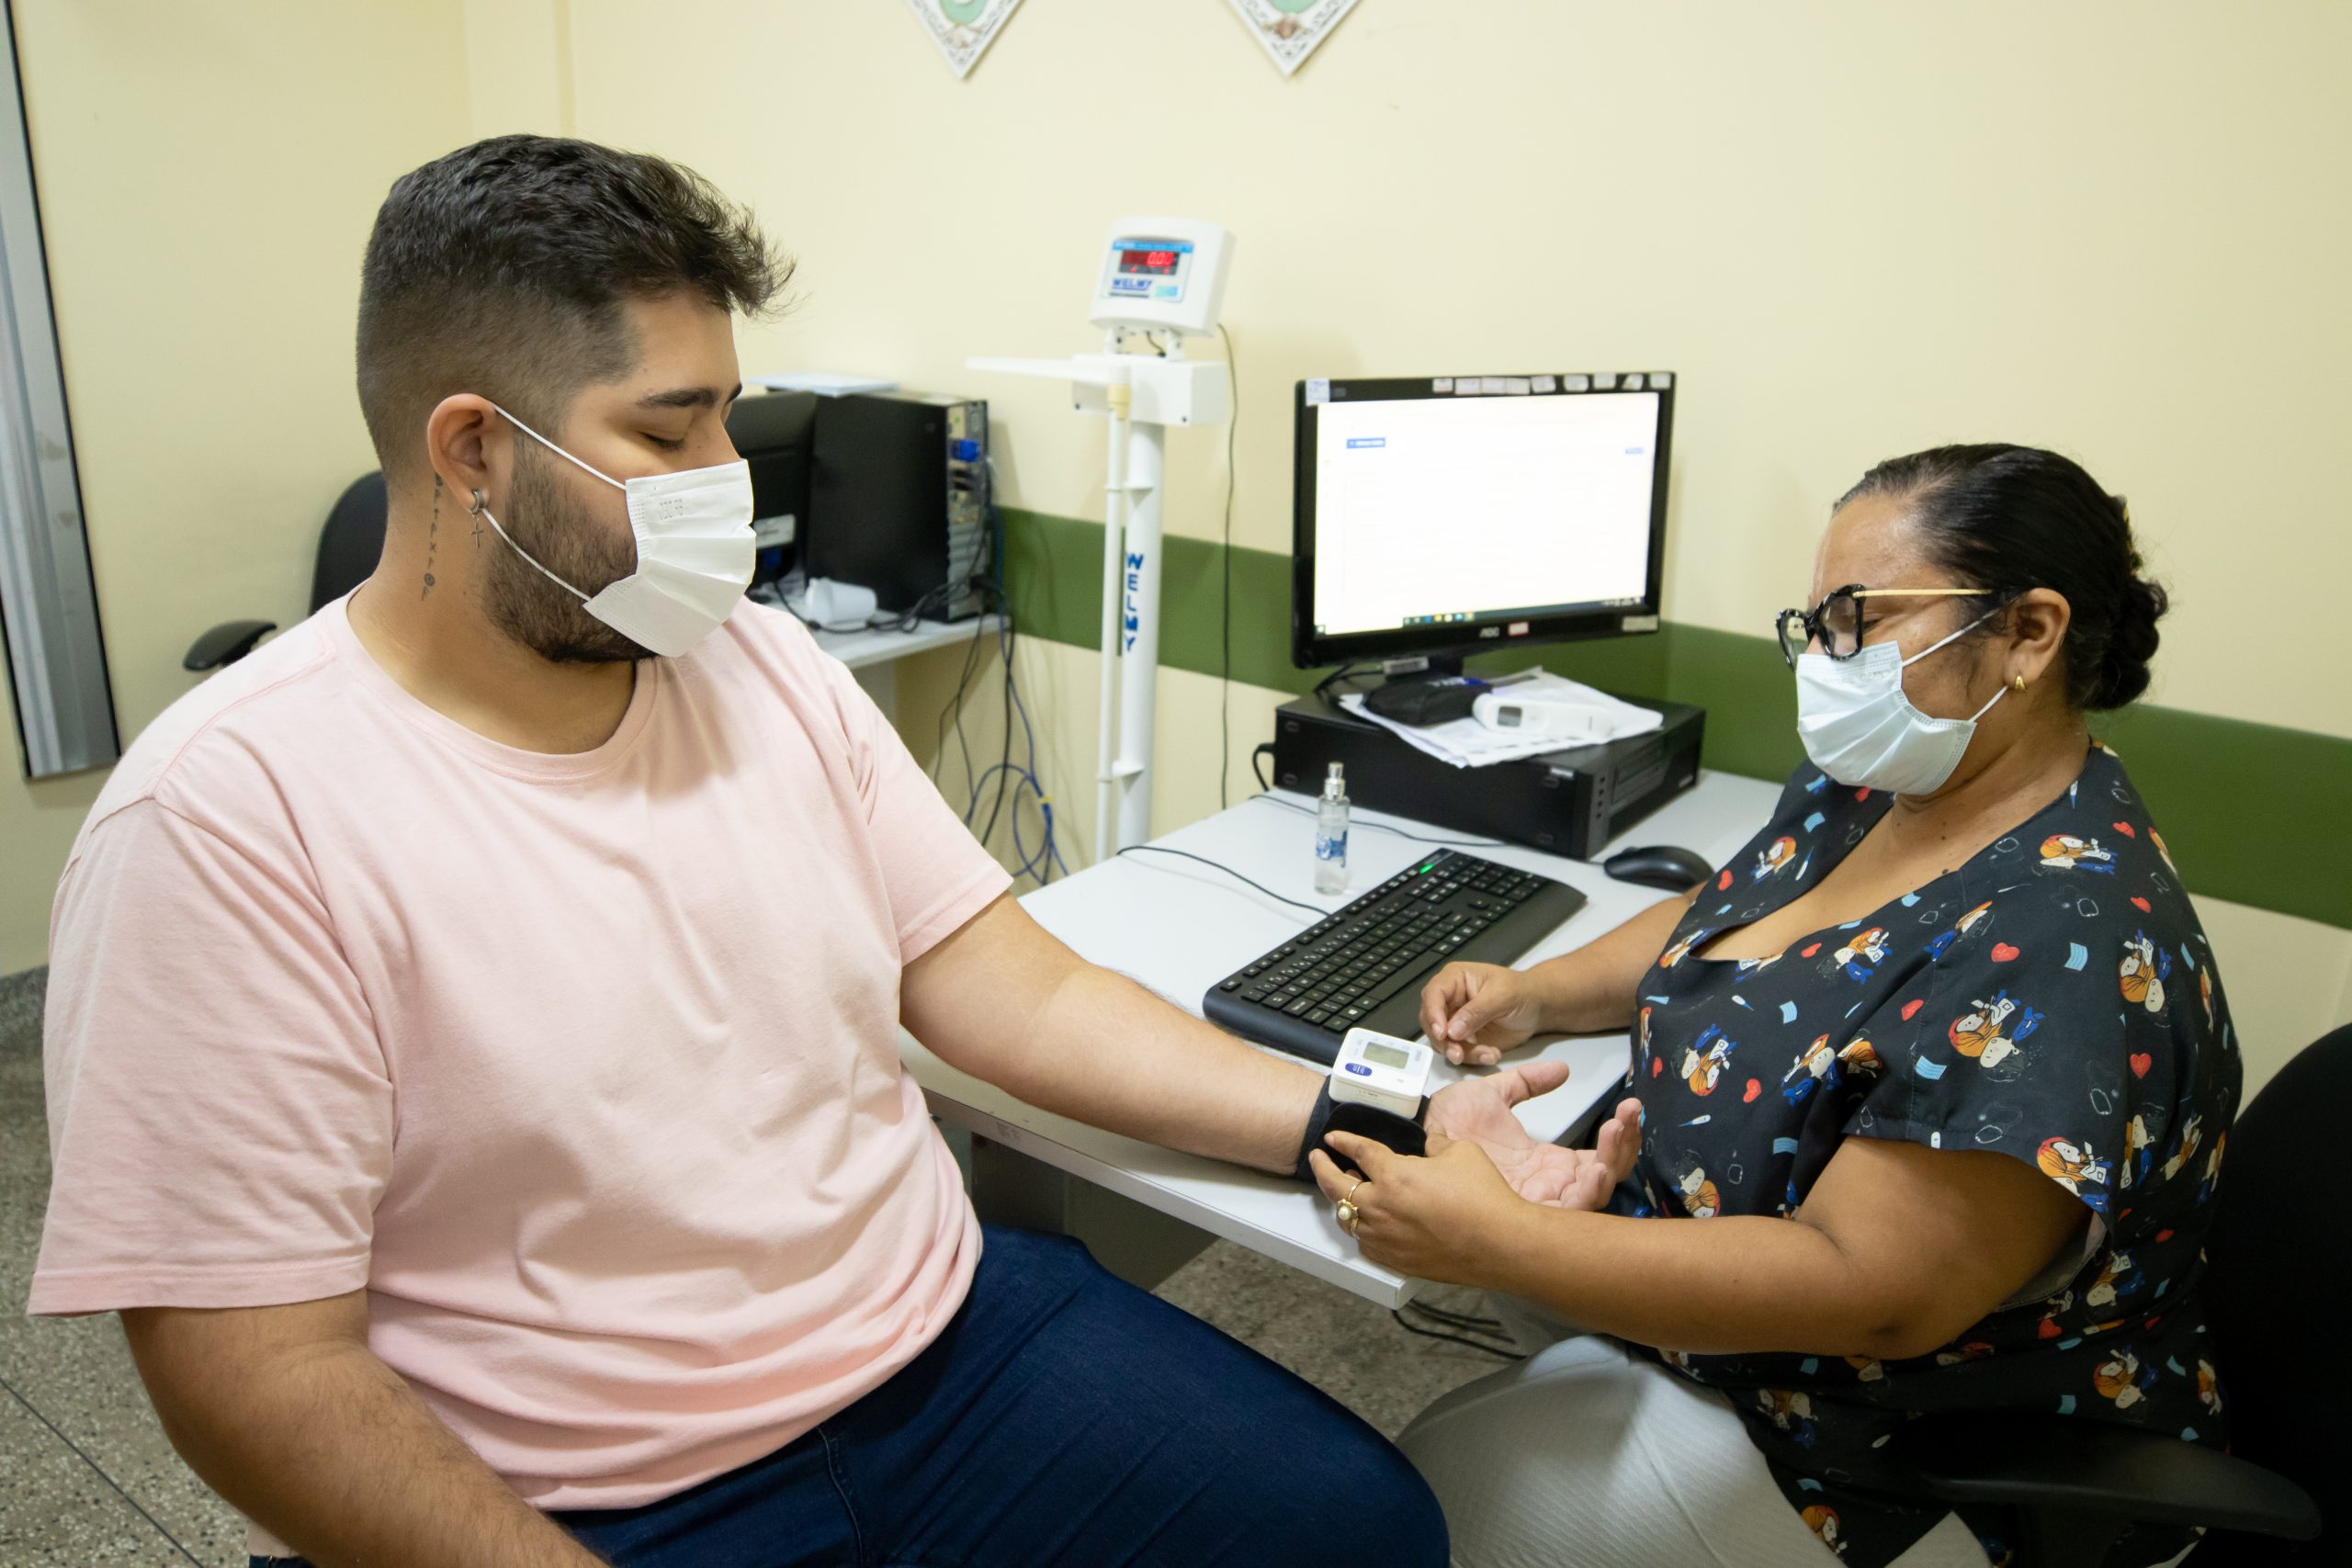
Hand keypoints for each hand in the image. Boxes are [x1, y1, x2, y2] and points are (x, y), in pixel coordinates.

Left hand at [1310, 1132, 1520, 1283]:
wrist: (1500, 1243)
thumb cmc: (1483, 1198)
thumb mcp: (1460, 1152)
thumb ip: (1436, 1144)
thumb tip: (1430, 1143)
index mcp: (1393, 1175)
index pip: (1359, 1151)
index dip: (1344, 1141)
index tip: (1334, 1138)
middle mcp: (1380, 1207)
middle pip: (1337, 1186)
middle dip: (1322, 1169)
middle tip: (1318, 1159)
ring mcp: (1385, 1237)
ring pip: (1348, 1218)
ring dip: (1344, 1201)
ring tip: (1347, 1191)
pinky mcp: (1395, 1260)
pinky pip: (1365, 1243)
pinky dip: (1362, 1229)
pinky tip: (1369, 1223)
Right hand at [1419, 962, 1547, 1063]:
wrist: (1536, 1008)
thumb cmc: (1521, 992)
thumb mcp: (1502, 996)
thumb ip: (1477, 1011)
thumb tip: (1452, 1030)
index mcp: (1454, 979)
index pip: (1433, 995)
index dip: (1433, 1014)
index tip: (1442, 1033)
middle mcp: (1449, 1000)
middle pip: (1430, 1021)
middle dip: (1442, 1040)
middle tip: (1457, 1053)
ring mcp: (1455, 1021)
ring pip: (1442, 1041)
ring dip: (1458, 1052)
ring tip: (1484, 1055)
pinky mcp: (1463, 1039)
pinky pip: (1459, 1052)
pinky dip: (1472, 1058)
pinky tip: (1491, 1054)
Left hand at [1426, 1068, 1643, 1210]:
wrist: (1417, 1142)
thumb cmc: (1450, 1129)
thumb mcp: (1494, 1096)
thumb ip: (1528, 1082)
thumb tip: (1561, 1069)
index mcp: (1547, 1164)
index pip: (1597, 1154)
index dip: (1619, 1133)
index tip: (1629, 1106)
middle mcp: (1549, 1187)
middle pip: (1604, 1176)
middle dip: (1624, 1146)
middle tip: (1628, 1117)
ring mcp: (1539, 1204)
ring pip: (1593, 1194)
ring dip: (1613, 1162)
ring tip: (1617, 1131)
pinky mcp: (1525, 1217)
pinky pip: (1567, 1214)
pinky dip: (1588, 1191)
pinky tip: (1595, 1168)